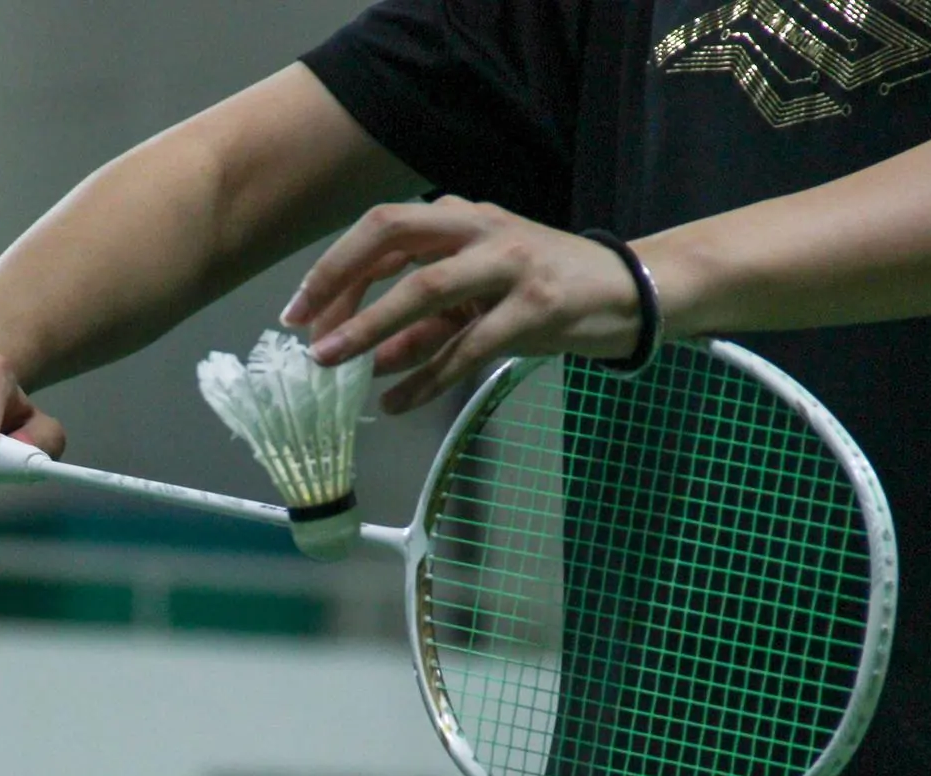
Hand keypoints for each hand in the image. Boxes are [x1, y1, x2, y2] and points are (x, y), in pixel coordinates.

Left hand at [281, 197, 646, 412]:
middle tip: (305, 331)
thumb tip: (368, 355)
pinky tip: (396, 402)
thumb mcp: (478, 296)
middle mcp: (480, 229)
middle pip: (391, 238)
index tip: (299, 310)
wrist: (630, 290)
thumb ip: (424, 321)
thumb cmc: (544, 288)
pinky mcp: (535, 308)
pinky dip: (426, 377)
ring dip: (371, 329)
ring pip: (424, 291)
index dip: (334, 267)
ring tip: (333, 364)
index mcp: (460, 218)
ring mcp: (509, 265)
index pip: (382, 229)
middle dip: (339, 282)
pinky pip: (468, 347)